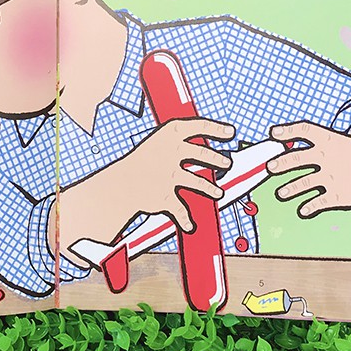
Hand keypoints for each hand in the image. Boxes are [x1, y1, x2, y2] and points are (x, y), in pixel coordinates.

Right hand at [116, 117, 234, 232]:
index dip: (216, 127)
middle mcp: (170, 153)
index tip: (230, 131)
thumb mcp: (160, 143)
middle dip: (216, 158)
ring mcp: (168, 175)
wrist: (120, 184)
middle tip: (226, 162)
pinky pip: (179, 210)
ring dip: (209, 188)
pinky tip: (190, 225)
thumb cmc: (143, 160)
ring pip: (196, 181)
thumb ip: (182, 143)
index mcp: (168, 135)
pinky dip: (185, 219)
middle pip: (200, 153)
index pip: (197, 126)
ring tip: (218, 192)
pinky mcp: (165, 196)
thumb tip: (208, 149)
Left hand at [266, 122, 350, 217]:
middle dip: (283, 163)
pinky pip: (322, 201)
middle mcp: (327, 157)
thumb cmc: (346, 152)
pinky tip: (302, 210)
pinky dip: (311, 206)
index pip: (305, 130)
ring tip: (281, 194)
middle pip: (300, 158)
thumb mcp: (331, 139)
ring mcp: (333, 176)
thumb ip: (308, 140)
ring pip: (307, 182)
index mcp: (326, 141)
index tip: (273, 133)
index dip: (288, 130)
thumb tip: (276, 138)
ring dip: (292, 188)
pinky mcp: (339, 193)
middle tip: (270, 167)